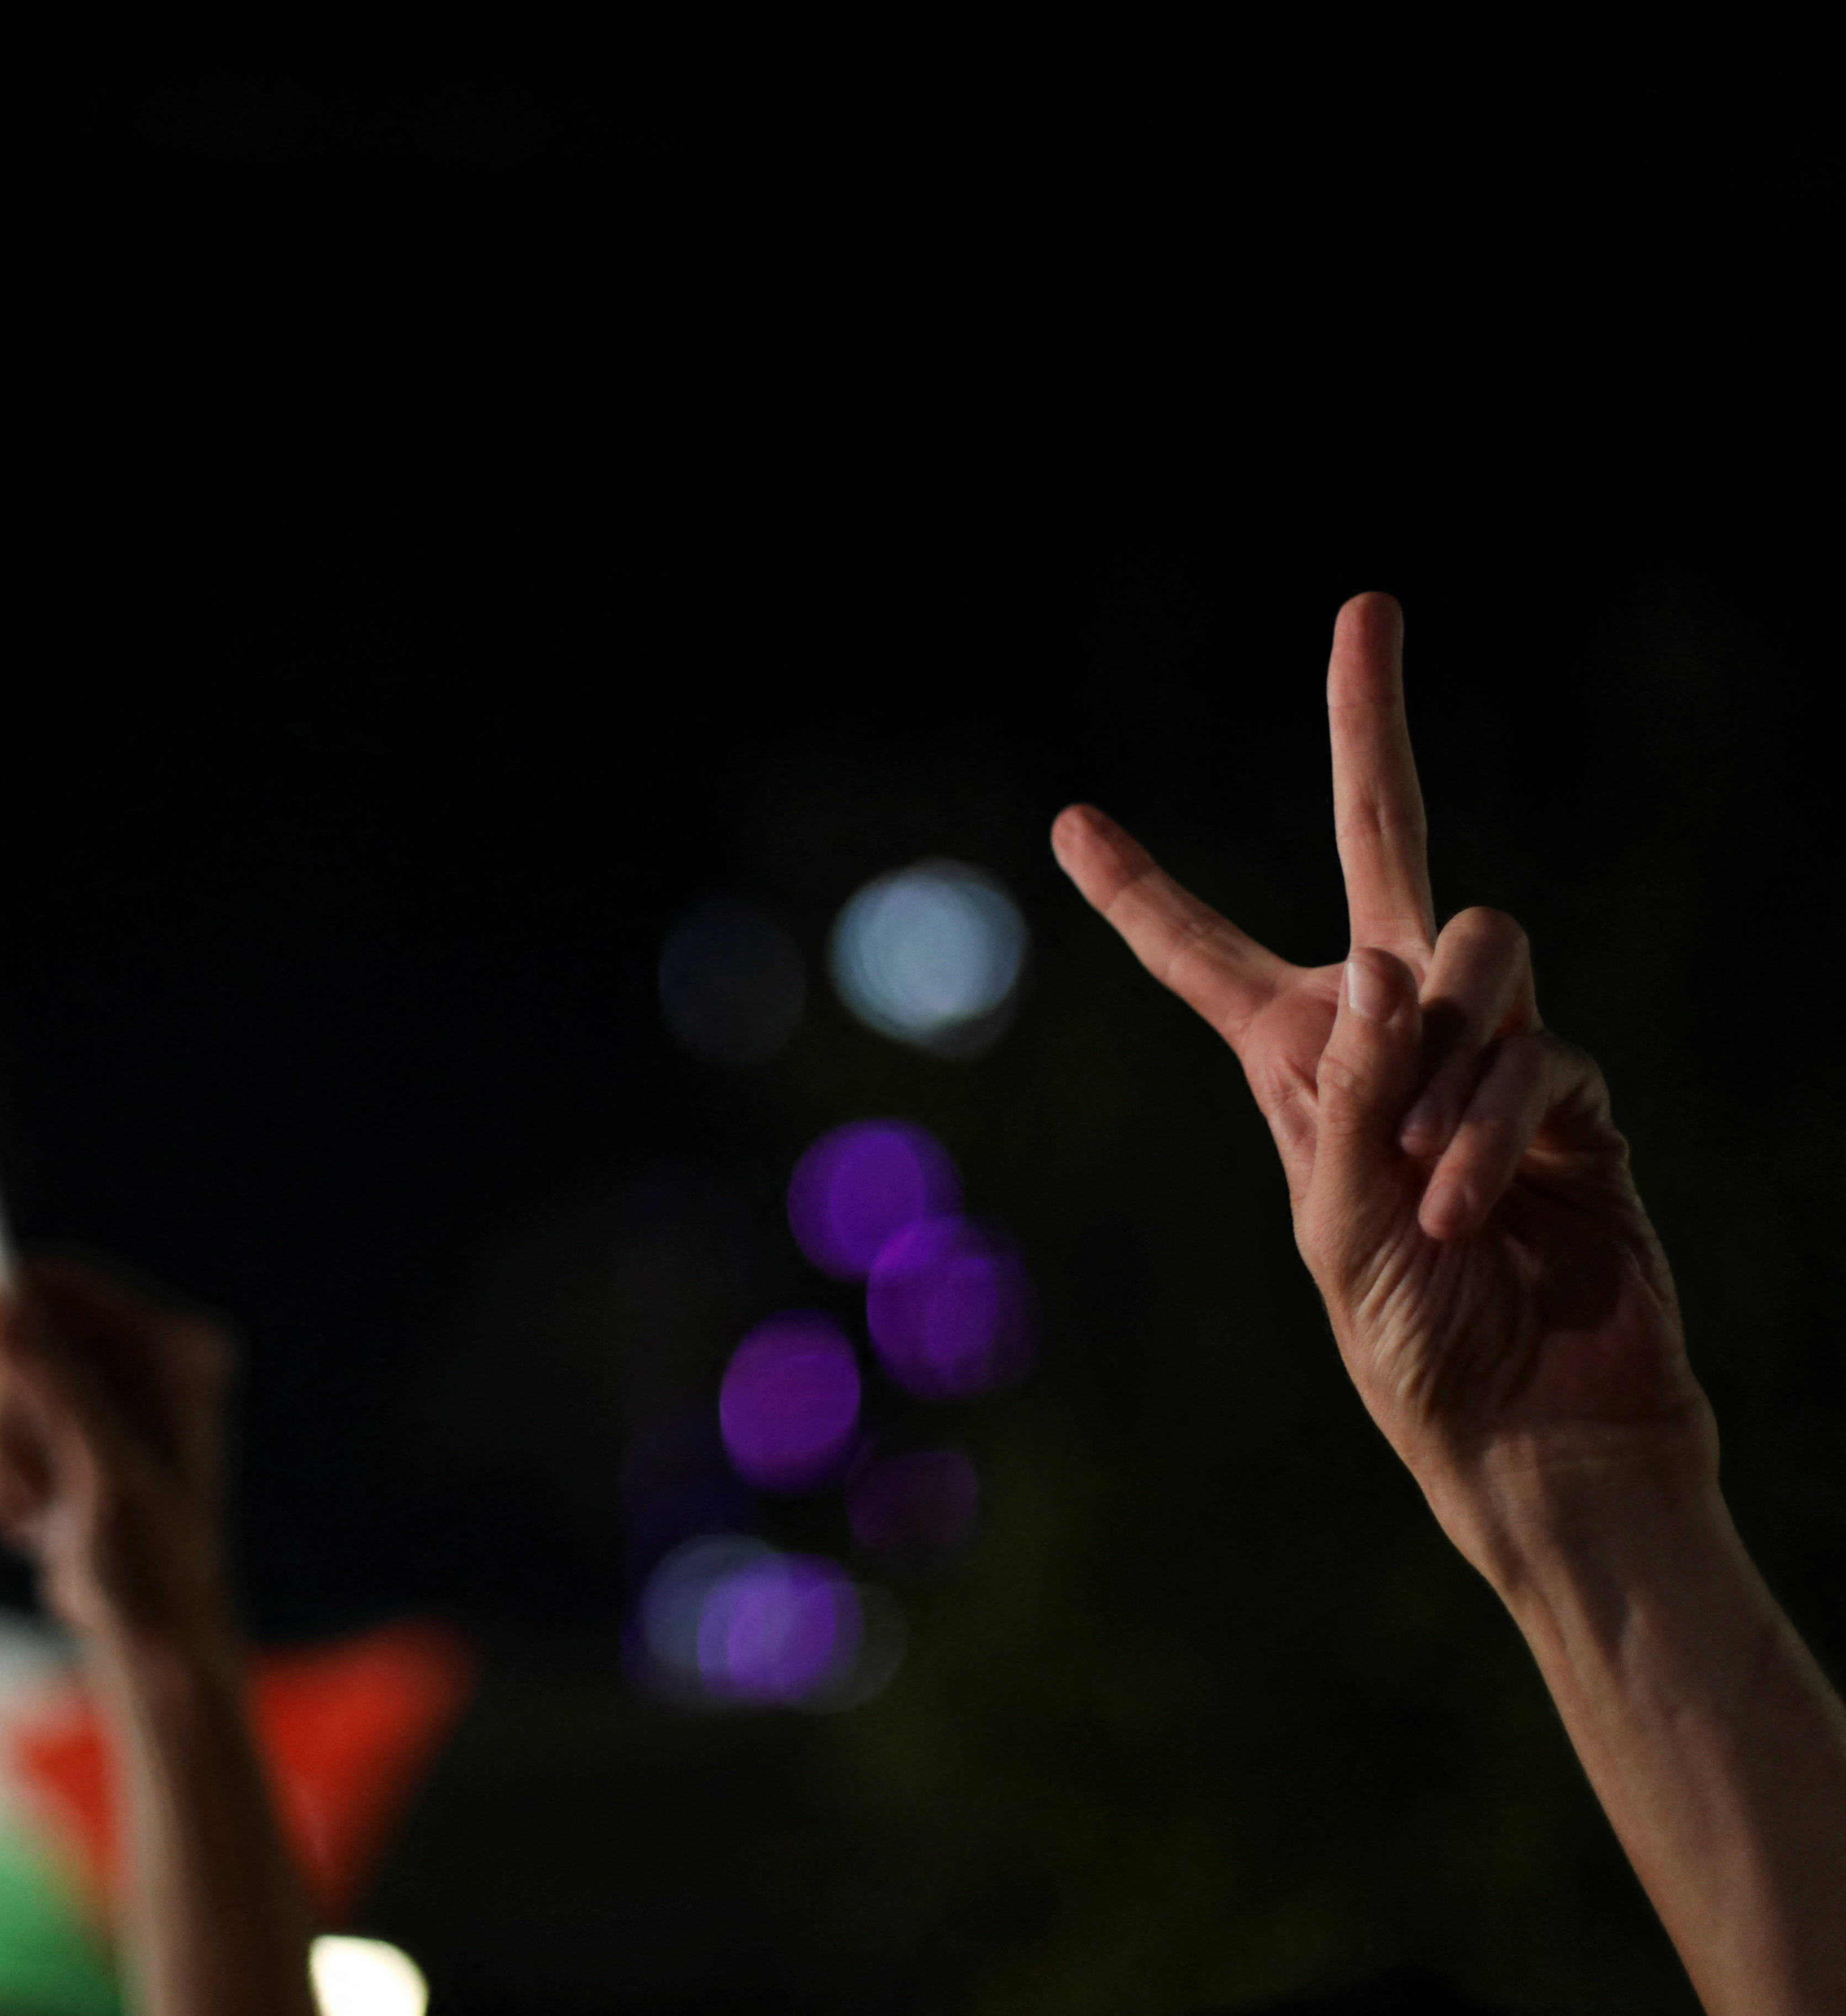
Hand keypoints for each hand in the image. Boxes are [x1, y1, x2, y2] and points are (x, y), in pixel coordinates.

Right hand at [0, 1254, 241, 1652]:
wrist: (159, 1634)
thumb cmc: (152, 1565)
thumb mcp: (105, 1472)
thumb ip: (59, 1386)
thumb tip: (3, 1306)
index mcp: (177, 1347)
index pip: (63, 1280)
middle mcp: (148, 1354)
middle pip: (19, 1331)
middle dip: (2, 1415)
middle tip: (29, 1494)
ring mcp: (108, 1388)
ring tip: (42, 1518)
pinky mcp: (73, 1423)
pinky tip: (39, 1520)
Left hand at [1052, 594, 1711, 1563]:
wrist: (1532, 1429)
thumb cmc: (1411, 1347)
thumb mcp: (1335, 1226)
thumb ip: (1346, 1092)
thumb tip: (1380, 956)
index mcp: (1295, 1070)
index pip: (1204, 959)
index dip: (1140, 892)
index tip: (1069, 822)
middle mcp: (1390, 1039)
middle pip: (1384, 849)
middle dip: (1370, 725)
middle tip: (1367, 604)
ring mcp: (1491, 1054)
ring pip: (1474, 951)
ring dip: (1449, 1060)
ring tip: (1431, 1182)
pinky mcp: (1577, 1092)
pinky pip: (1539, 1051)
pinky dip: (1495, 1129)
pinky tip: (1474, 1207)